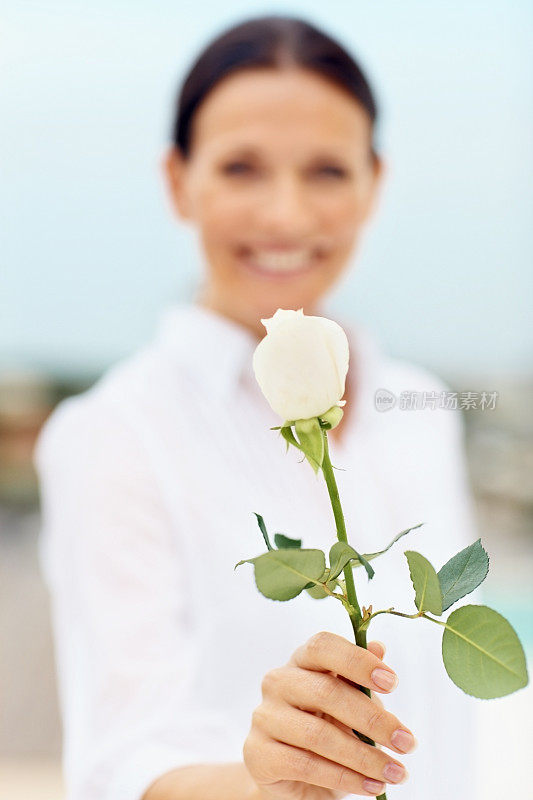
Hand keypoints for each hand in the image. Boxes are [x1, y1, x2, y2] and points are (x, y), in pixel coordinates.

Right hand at [243, 631, 416, 799]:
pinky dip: (344, 779)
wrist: (295, 779)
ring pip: (319, 734)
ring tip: (395, 773)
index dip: (357, 661)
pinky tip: (371, 786)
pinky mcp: (258, 753)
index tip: (392, 684)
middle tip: (407, 742)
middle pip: (326, 692)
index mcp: (301, 661)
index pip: (322, 646)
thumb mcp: (349, 705)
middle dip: (373, 720)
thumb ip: (360, 679)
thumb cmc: (327, 730)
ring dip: (364, 757)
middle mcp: (278, 682)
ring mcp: (264, 717)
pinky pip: (306, 765)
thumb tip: (380, 647)